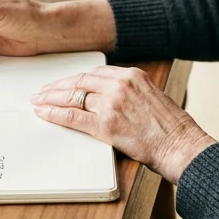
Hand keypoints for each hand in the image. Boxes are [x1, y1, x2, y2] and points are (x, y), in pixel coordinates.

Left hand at [30, 65, 215, 183]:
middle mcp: (120, 84)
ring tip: (38, 101)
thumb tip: (108, 97)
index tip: (63, 84)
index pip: (94, 73)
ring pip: (73, 96)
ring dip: (51, 99)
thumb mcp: (151, 97)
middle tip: (42, 91)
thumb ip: (130, 92)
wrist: (180, 144)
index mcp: (133, 75)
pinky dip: (55, 114)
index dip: (75, 79)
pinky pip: (74, 116)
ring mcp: (112, 103)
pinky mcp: (106, 124)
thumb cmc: (170, 127)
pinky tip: (44, 114)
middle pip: (80, 81)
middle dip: (58, 87)